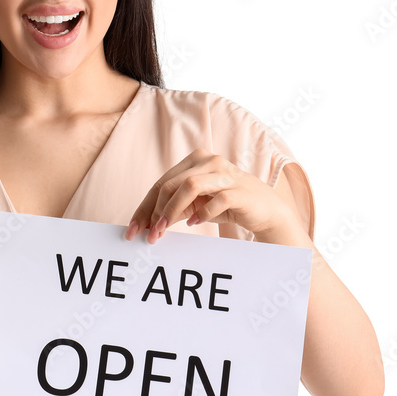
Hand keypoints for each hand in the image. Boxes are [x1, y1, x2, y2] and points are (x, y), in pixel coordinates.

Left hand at [124, 148, 299, 243]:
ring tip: (164, 229)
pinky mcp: (239, 190)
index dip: (144, 207)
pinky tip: (195, 223)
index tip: (132, 230)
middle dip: (156, 211)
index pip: (161, 183)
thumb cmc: (226, 205)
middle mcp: (209, 161)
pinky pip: (216, 200)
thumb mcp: (194, 205)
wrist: (264, 209)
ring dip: (172, 211)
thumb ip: (173, 208)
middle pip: (171, 184)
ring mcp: (225, 174)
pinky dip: (202, 213)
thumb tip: (145, 224)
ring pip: (189, 186)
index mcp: (194, 160)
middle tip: (149, 234)